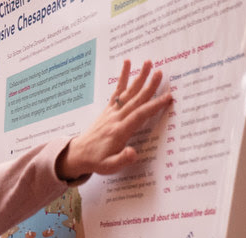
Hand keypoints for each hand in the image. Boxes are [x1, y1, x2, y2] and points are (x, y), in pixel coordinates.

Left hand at [56, 60, 173, 180]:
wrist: (78, 154)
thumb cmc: (96, 161)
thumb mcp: (109, 166)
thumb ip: (122, 160)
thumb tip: (133, 153)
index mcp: (119, 131)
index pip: (139, 116)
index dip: (153, 106)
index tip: (168, 97)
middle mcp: (115, 119)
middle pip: (135, 100)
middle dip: (148, 86)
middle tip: (160, 72)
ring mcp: (111, 112)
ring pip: (128, 93)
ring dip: (138, 78)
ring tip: (148, 63)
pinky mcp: (108, 110)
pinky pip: (116, 92)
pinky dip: (122, 78)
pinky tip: (127, 64)